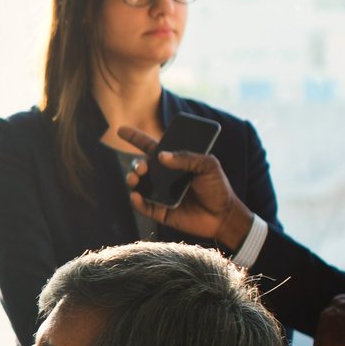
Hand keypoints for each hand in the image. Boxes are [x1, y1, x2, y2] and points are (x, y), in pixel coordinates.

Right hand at [119, 127, 255, 249]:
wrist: (223, 215)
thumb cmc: (218, 187)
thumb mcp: (209, 166)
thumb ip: (187, 158)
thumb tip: (161, 156)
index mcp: (174, 162)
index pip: (150, 147)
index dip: (135, 138)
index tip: (120, 130)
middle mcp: (163, 177)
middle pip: (141, 166)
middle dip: (137, 164)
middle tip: (144, 167)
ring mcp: (159, 194)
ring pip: (137, 184)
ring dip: (132, 179)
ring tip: (136, 179)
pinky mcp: (159, 211)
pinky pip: (142, 206)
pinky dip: (136, 201)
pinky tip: (136, 196)